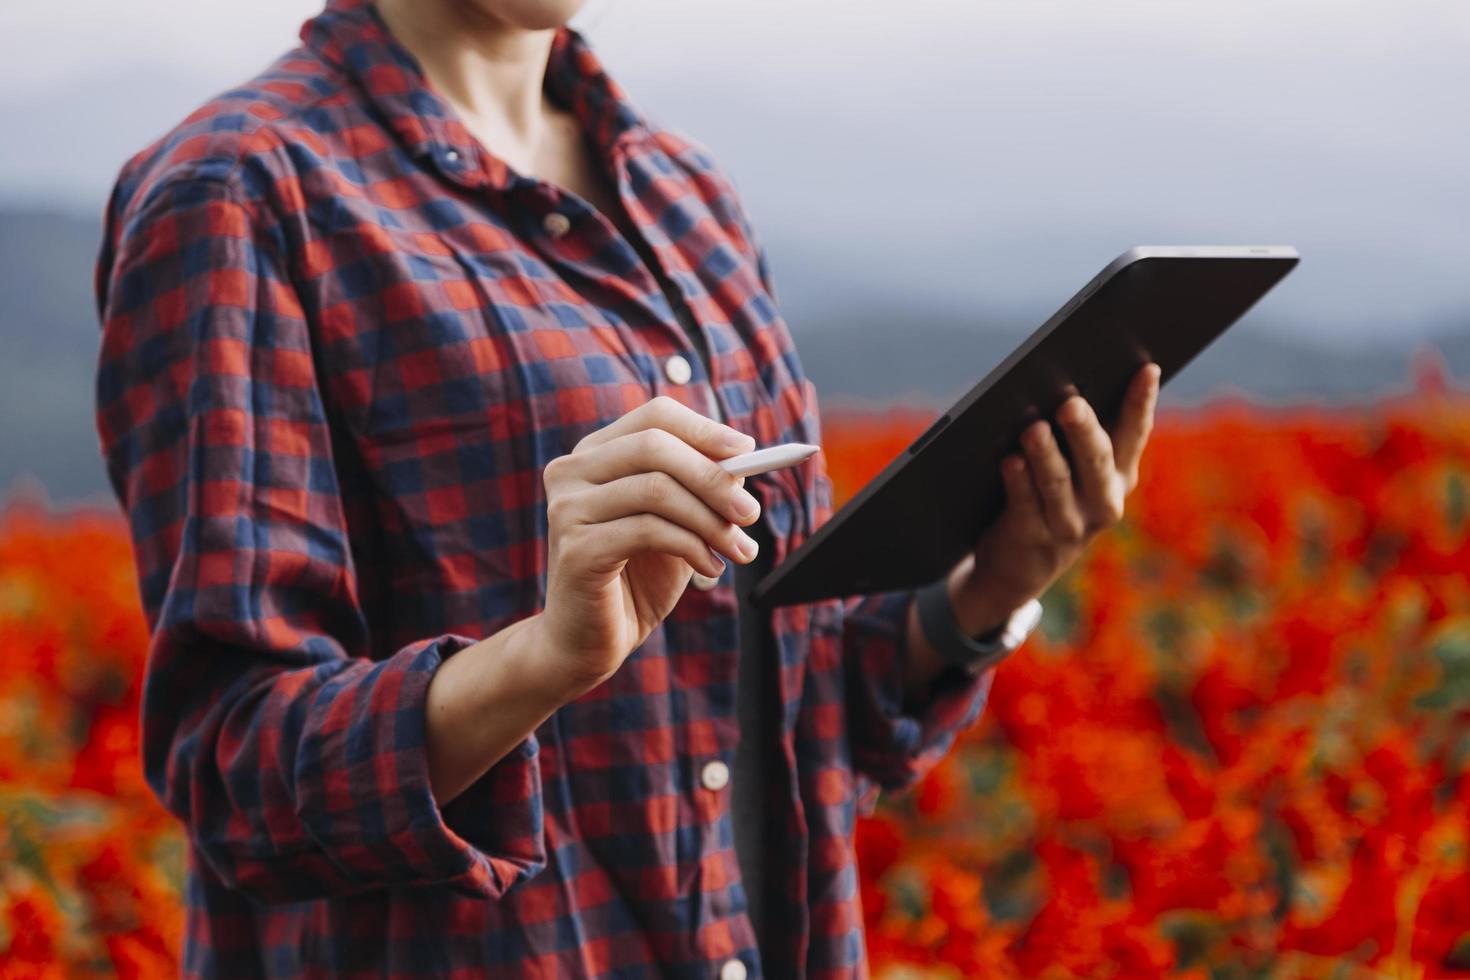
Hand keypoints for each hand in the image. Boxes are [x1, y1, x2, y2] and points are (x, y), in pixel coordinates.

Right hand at [535, 396, 761, 692]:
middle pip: (655, 446)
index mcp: (595, 454)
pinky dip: (691, 546)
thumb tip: (743, 460)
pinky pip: (648, 530)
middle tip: (750, 512)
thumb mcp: (677, 523)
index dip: (704, 429)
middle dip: (713, 478)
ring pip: (655, 489)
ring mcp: (567, 508)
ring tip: (739, 549)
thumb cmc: (637, 577)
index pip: (654, 417)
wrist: (589, 641)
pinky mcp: (576, 547)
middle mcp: (572, 471)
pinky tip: (710, 569)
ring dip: (710, 520)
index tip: (748, 450)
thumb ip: (701, 488)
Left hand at [949, 362, 1161, 633]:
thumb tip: (1066, 381)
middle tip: (1070, 403)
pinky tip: (1009, 461)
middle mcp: (1103, 501)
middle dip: (1084, 430)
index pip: (1134, 433)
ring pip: (1057, 483)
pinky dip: (1018, 483)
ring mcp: (1070, 525)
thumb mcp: (1073, 471)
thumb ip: (1078, 435)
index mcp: (1120, 475)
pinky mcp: (1034, 539)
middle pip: (1096, 459)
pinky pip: (1025, 506)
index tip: (1146, 368)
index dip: (1141, 402)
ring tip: (1033, 428)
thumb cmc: (1048, 498)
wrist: (1020, 567)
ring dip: (1045, 455)